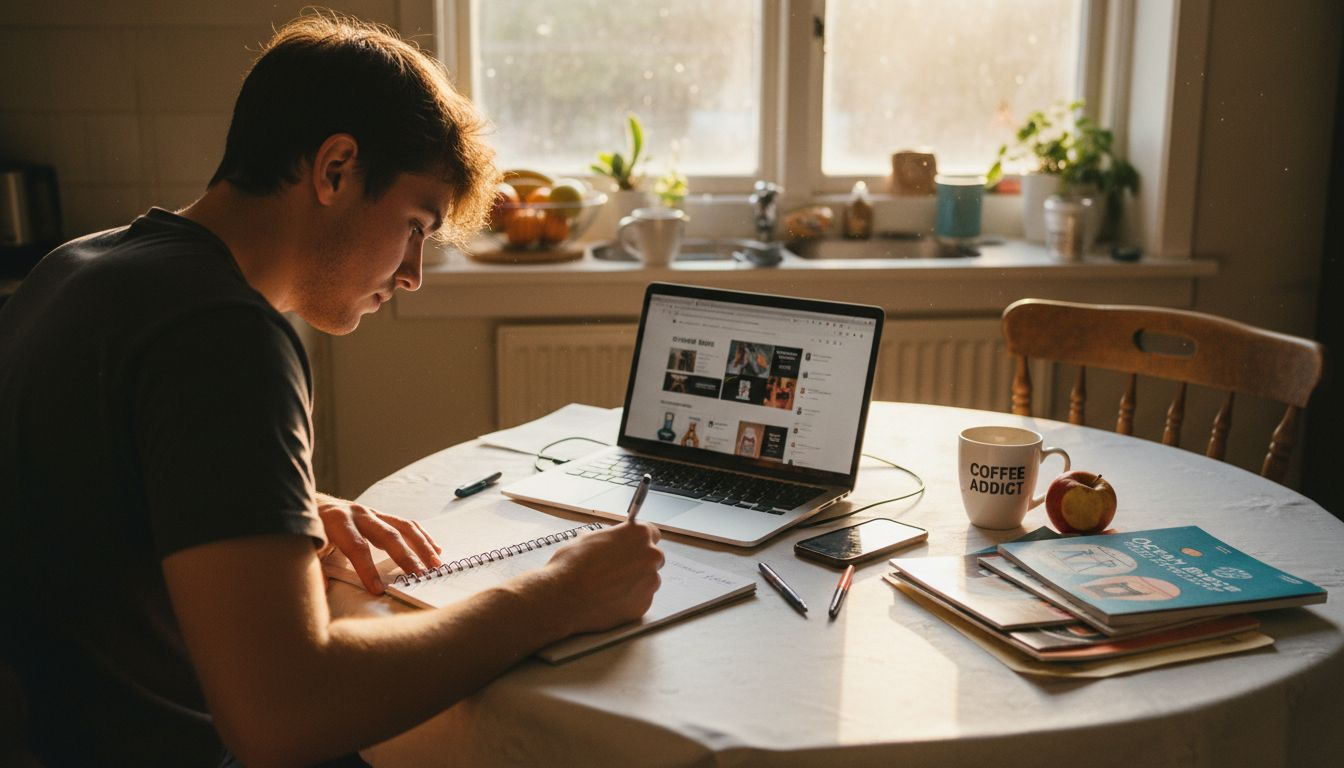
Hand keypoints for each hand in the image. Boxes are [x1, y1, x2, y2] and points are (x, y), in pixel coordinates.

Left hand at [315, 493, 442, 594]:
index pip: (357, 547)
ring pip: (403, 527)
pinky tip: (436, 550)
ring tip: (435, 564)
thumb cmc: (308, 530)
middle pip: (387, 535)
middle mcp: (359, 514)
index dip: (368, 569)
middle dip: (405, 557)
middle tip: (419, 576)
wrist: (309, 503)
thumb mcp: (305, 547)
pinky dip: (423, 537)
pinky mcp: (380, 515)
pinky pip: (406, 525)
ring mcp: (372, 512)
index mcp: (338, 521)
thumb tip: (322, 587)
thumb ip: (312, 567)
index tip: (378, 589)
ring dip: (422, 546)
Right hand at [542, 522, 663, 635]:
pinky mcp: (644, 605)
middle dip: (639, 562)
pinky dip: (629, 600)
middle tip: (617, 569)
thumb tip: (611, 541)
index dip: (638, 542)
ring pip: (649, 580)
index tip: (632, 547)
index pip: (652, 533)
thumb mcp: (588, 538)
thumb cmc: (571, 566)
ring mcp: (649, 582)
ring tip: (609, 586)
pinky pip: (641, 599)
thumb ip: (610, 538)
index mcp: (638, 534)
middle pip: (653, 557)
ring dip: (635, 582)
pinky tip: (609, 599)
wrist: (562, 598)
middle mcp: (650, 556)